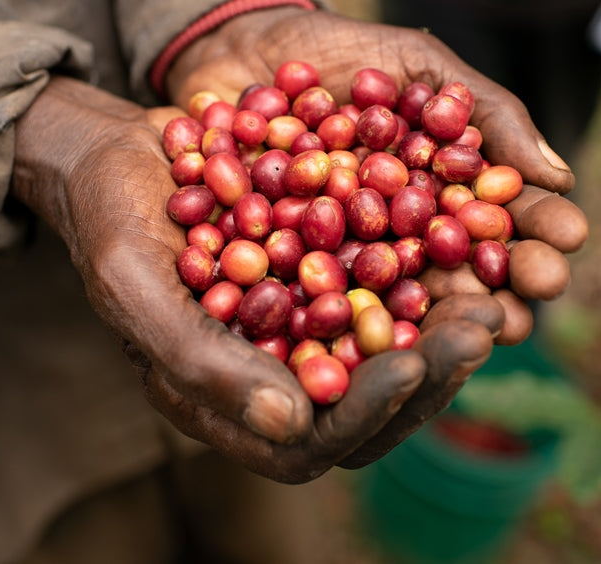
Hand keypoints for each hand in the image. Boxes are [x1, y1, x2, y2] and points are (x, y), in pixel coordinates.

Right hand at [11, 76, 489, 481]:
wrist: (114, 157)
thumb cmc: (109, 221)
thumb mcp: (137, 287)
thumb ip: (202, 363)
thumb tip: (293, 426)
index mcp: (221, 400)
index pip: (309, 444)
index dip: (365, 413)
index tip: (412, 366)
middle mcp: (270, 374)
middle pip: (364, 405)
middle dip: (428, 373)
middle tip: (483, 326)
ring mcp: (298, 329)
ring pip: (385, 354)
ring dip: (441, 330)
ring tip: (491, 295)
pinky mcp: (318, 281)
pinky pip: (382, 295)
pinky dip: (424, 279)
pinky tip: (468, 247)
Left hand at [164, 7, 589, 464]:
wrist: (239, 46)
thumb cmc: (339, 52)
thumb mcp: (418, 64)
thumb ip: (484, 113)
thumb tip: (559, 176)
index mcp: (442, 192)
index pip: (501, 219)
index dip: (537, 230)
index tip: (569, 235)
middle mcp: (401, 237)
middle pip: (460, 276)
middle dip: (500, 292)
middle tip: (528, 304)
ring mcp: (345, 259)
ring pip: (398, 303)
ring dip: (437, 322)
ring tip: (472, 333)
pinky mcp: (286, 271)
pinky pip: (314, 300)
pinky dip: (342, 317)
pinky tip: (372, 333)